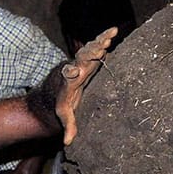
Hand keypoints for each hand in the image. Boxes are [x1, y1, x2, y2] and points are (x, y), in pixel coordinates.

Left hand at [56, 27, 116, 145]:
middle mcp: (75, 68)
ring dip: (99, 42)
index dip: (71, 73)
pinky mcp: (90, 57)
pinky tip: (114, 31)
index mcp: (69, 82)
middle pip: (81, 59)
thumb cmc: (62, 102)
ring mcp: (83, 61)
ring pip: (89, 49)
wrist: (58, 87)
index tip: (74, 70)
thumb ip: (68, 126)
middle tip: (100, 48)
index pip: (68, 77)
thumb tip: (68, 143)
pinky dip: (104, 38)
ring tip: (110, 35)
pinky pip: (97, 46)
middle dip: (90, 54)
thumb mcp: (64, 114)